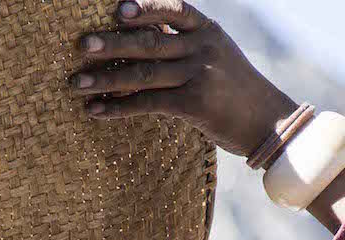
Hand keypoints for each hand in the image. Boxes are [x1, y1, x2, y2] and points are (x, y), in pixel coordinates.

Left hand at [68, 0, 296, 158]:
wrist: (268, 122)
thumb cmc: (234, 89)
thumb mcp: (216, 55)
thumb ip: (183, 44)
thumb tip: (137, 40)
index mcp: (206, 30)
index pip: (172, 8)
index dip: (144, 7)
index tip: (116, 9)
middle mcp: (202, 48)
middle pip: (149, 41)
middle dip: (112, 43)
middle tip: (80, 45)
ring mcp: (199, 75)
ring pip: (144, 73)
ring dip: (106, 79)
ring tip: (76, 83)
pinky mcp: (195, 104)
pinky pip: (148, 103)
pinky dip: (118, 108)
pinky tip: (96, 111)